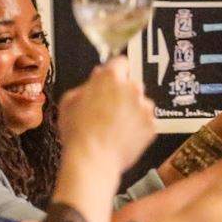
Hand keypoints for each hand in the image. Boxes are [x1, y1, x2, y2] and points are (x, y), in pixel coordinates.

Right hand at [59, 57, 154, 172]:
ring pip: (140, 103)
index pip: (120, 62)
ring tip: (114, 126)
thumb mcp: (69, 101)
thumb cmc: (78, 132)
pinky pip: (145, 121)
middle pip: (131, 84)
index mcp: (111, 78)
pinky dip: (137, 127)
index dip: (114, 71)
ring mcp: (145, 107)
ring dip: (131, 110)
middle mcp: (132, 88)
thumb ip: (86, 85)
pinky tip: (122, 136)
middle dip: (122, 93)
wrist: (93, 159)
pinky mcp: (152, 125)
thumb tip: (96, 78)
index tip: (111, 78)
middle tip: (107, 108)